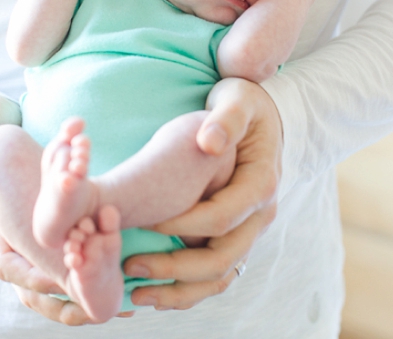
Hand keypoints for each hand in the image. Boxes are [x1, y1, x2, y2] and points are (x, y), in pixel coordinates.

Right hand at [0, 85, 133, 324]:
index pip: (7, 265)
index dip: (33, 277)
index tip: (61, 282)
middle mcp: (9, 239)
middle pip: (34, 284)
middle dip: (62, 300)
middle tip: (93, 312)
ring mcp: (29, 238)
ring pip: (54, 280)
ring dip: (81, 294)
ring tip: (117, 308)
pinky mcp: (50, 231)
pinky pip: (71, 259)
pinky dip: (92, 272)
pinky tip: (123, 284)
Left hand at [122, 77, 280, 309]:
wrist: (261, 117)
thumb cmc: (244, 105)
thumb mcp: (238, 99)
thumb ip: (227, 119)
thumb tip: (209, 143)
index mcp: (260, 185)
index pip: (219, 218)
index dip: (180, 224)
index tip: (143, 222)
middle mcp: (261, 215)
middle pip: (221, 258)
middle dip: (175, 267)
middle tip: (131, 266)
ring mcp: (251, 230)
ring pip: (220, 275)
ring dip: (180, 290)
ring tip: (139, 293)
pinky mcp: (238, 236)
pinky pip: (218, 273)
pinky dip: (189, 288)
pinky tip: (157, 291)